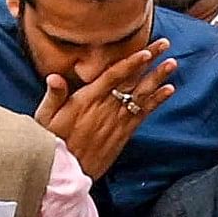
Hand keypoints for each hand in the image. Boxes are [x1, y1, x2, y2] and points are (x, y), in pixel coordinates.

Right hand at [33, 41, 176, 177]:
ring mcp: (116, 122)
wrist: (66, 173)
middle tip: (165, 44)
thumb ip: (53, 95)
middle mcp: (105, 108)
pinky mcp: (122, 134)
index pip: (113, 77)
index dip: (131, 63)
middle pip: (132, 81)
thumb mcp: (45, 117)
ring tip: (172, 63)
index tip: (145, 51)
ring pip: (141, 96)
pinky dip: (156, 102)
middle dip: (150, 62)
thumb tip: (54, 77)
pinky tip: (169, 90)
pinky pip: (142, 115)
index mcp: (86, 100)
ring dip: (158, 79)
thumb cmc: (52, 141)